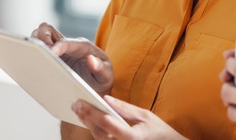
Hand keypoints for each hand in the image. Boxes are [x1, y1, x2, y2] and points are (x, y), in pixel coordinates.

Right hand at [31, 22, 113, 94]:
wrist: (98, 86)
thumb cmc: (102, 79)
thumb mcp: (107, 76)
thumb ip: (101, 68)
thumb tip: (91, 60)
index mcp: (82, 46)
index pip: (65, 42)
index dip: (56, 47)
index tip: (50, 54)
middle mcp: (68, 45)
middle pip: (47, 29)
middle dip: (40, 37)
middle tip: (39, 53)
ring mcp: (59, 50)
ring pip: (39, 36)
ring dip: (34, 43)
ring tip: (35, 57)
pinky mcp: (52, 57)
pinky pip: (38, 49)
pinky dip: (32, 52)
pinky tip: (31, 63)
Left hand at [72, 96, 186, 139]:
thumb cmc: (159, 132)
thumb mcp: (145, 116)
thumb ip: (125, 108)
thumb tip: (107, 99)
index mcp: (131, 137)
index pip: (106, 122)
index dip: (92, 111)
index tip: (80, 102)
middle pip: (98, 132)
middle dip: (86, 117)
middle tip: (75, 104)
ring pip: (98, 138)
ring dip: (88, 124)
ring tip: (80, 110)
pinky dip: (95, 130)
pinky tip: (90, 120)